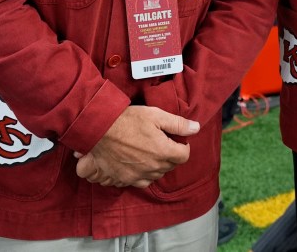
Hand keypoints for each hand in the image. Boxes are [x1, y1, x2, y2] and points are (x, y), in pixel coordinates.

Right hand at [74, 106, 198, 187]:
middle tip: (163, 141)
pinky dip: (145, 174)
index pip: (184, 155)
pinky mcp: (126, 179)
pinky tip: (141, 163)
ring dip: (159, 165)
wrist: (100, 129)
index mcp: (163, 151)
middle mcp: (153, 167)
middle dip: (171, 154)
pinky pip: (142, 182)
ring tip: (151, 151)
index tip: (177, 139)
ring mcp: (139, 175)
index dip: (183, 146)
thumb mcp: (156, 115)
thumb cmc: (128, 120)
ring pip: (158, 174)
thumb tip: (196, 128)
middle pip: (171, 165)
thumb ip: (178, 123)